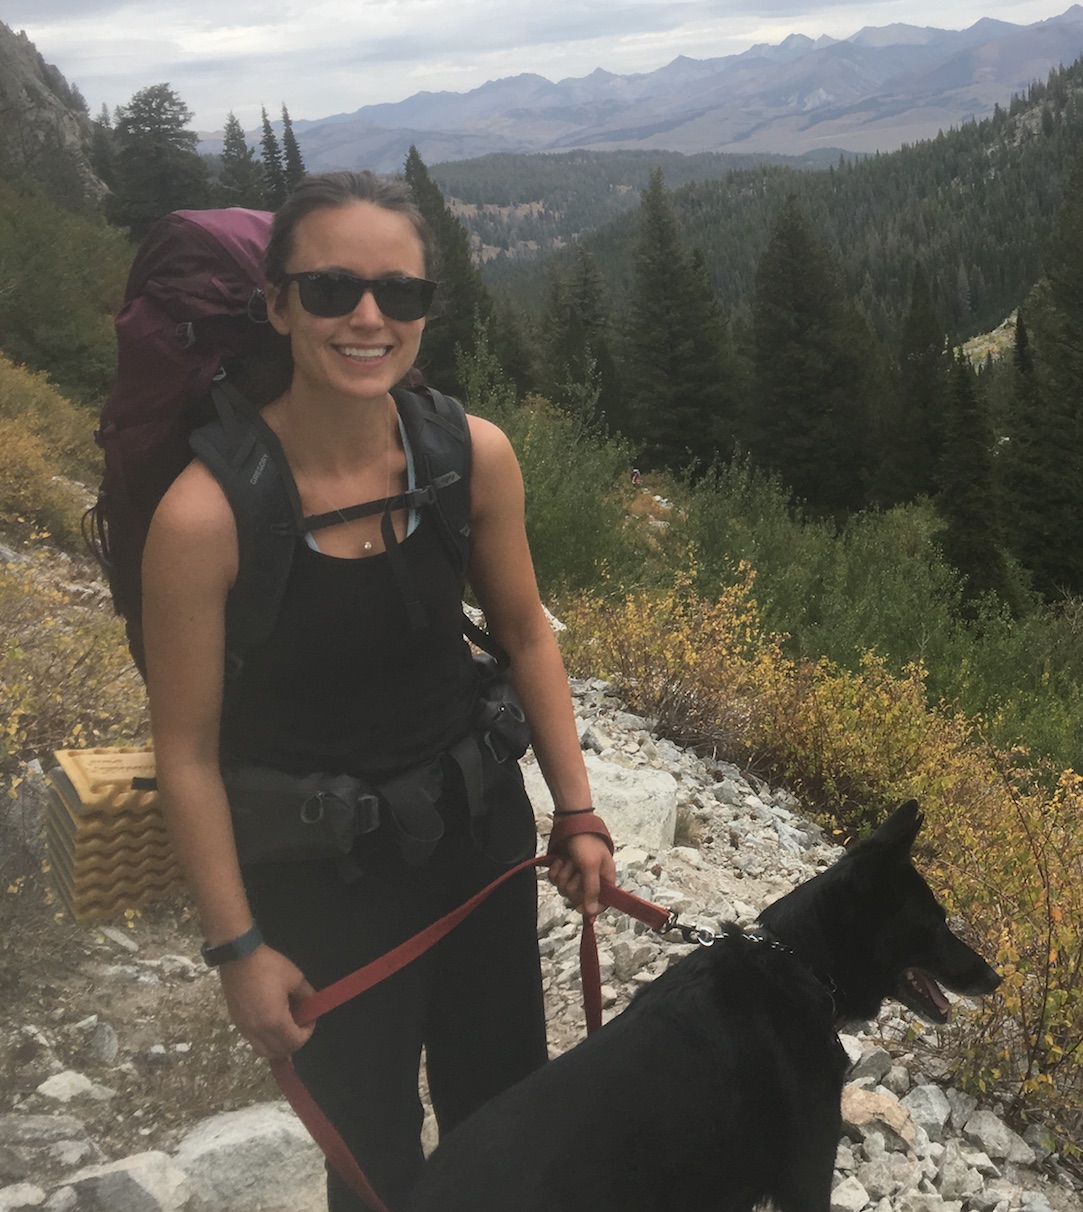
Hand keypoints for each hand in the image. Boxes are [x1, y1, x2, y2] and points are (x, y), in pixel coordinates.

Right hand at [217, 944, 316, 1058]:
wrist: (239, 957)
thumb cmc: (269, 966)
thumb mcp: (295, 978)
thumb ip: (307, 995)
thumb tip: (311, 1006)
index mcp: (275, 1021)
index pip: (295, 1042)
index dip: (307, 1033)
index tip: (310, 1019)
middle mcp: (258, 1031)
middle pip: (280, 1051)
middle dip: (294, 1042)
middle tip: (300, 1024)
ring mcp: (245, 1028)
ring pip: (264, 1051)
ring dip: (278, 1046)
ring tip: (286, 1028)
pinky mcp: (237, 1023)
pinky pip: (254, 1042)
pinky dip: (265, 1041)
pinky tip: (271, 1025)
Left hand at [548, 833, 616, 916]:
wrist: (570, 821)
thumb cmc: (586, 841)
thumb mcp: (591, 865)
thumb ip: (592, 890)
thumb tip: (592, 913)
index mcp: (605, 878)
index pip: (602, 902)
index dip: (590, 906)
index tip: (579, 907)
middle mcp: (591, 878)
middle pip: (578, 897)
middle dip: (573, 883)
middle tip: (576, 868)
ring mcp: (575, 874)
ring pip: (564, 889)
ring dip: (564, 873)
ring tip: (569, 859)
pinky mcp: (563, 868)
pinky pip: (554, 880)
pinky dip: (555, 869)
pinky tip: (560, 859)